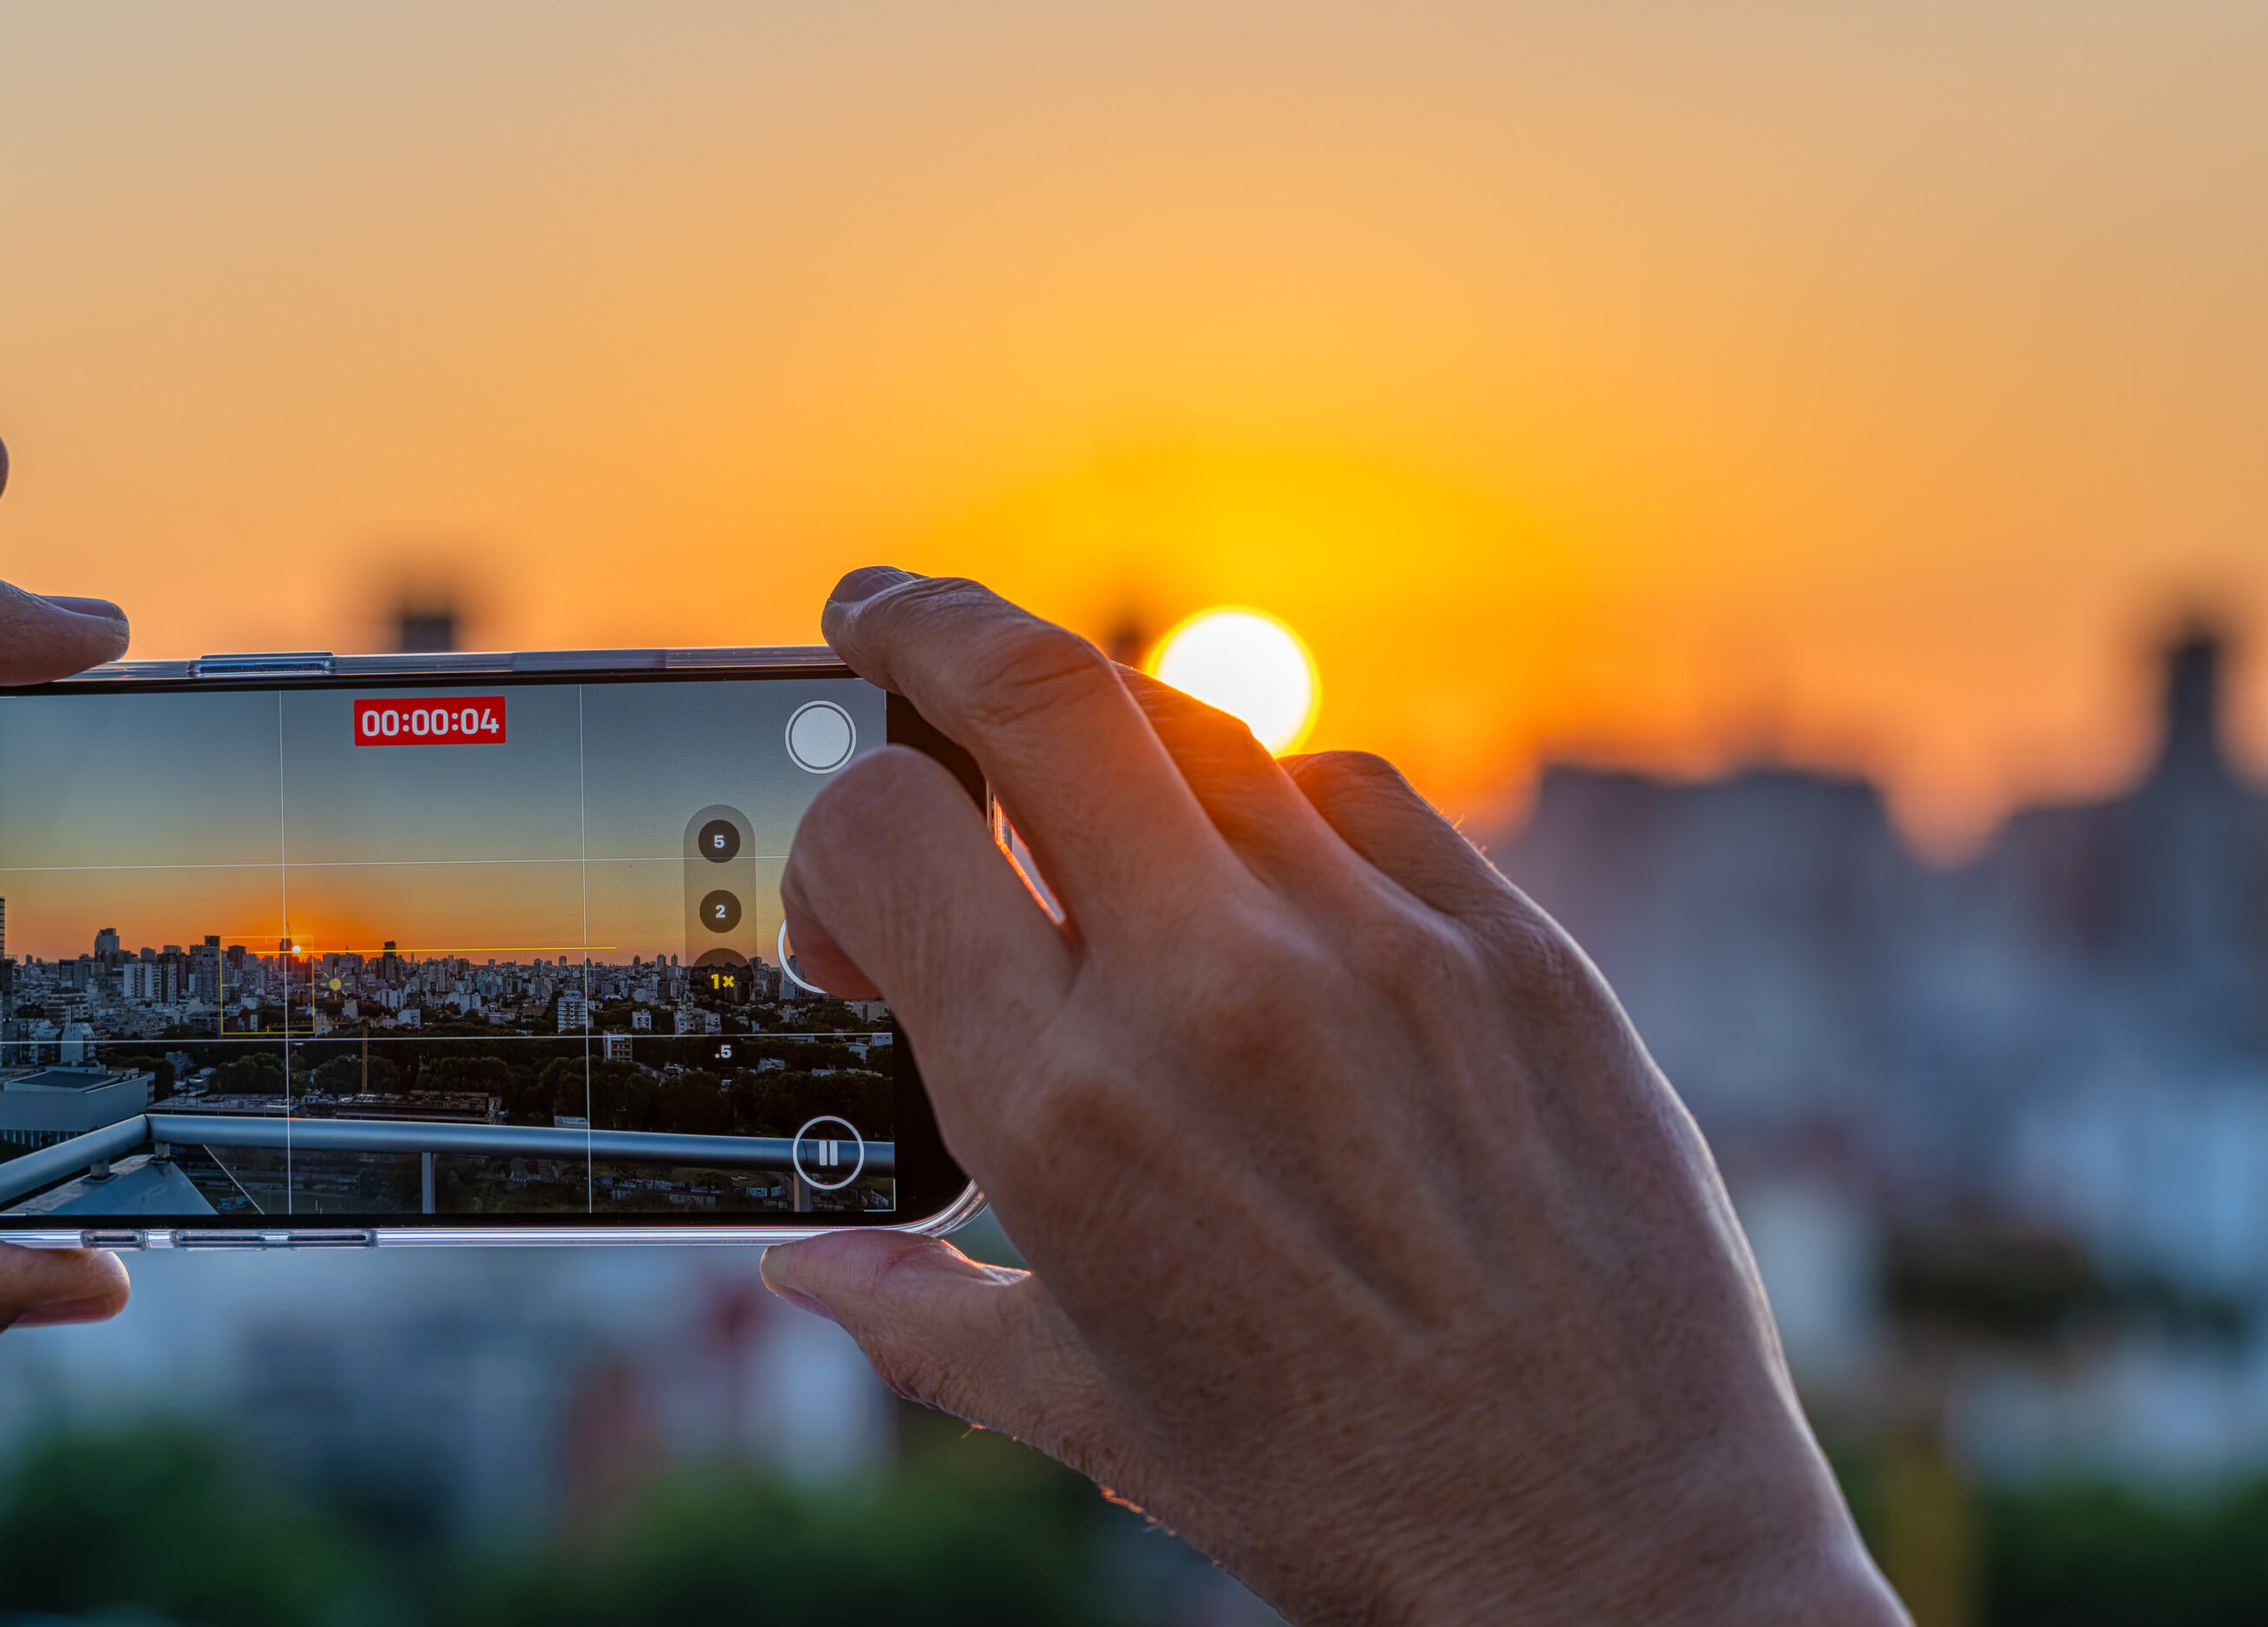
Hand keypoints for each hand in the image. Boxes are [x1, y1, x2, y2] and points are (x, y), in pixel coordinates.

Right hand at [762, 571, 1905, 1624]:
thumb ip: (916, 1314)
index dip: (836, 832)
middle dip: (928, 624)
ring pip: (1200, 723)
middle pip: (1039, 685)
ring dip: (1105, 730)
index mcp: (1068, 1114)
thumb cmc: (1335, 1495)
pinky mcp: (1518, 953)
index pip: (886, 829)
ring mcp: (1383, 953)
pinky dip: (1278, 807)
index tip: (856, 895)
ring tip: (1077, 770)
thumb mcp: (1088, 1410)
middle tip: (885, 620)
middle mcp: (1215, 996)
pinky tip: (1264, 871)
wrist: (1618, 1549)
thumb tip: (804, 1270)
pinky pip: (1360, 796)